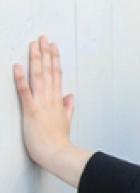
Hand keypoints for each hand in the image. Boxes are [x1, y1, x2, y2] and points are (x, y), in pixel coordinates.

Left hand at [14, 36, 91, 186]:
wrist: (58, 154)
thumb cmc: (59, 142)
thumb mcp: (65, 121)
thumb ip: (67, 107)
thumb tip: (70, 97)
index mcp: (57, 101)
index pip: (57, 75)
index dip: (55, 60)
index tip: (53, 47)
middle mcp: (50, 99)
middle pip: (49, 71)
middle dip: (46, 53)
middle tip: (43, 38)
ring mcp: (41, 104)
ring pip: (39, 77)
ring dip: (36, 60)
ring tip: (34, 45)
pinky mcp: (31, 111)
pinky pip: (25, 92)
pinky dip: (20, 79)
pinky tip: (17, 67)